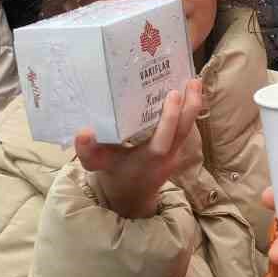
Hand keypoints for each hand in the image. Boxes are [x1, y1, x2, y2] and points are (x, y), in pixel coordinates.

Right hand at [76, 79, 203, 218]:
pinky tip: (188, 93)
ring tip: (194, 82)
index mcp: (148, 160)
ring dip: (193, 106)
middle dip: (190, 106)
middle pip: (184, 132)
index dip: (169, 119)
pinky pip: (185, 129)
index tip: (173, 94)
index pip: (163, 142)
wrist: (130, 195)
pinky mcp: (176, 150)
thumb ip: (88, 151)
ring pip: (188, 129)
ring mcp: (174, 154)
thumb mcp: (96, 165)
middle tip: (192, 81)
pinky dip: (188, 112)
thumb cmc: (113, 175)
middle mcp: (165, 157)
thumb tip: (83, 132)